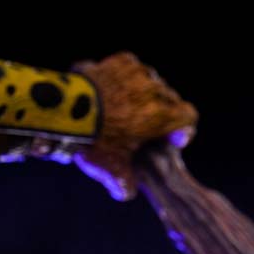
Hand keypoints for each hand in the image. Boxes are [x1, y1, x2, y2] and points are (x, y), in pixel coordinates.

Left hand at [72, 51, 197, 200]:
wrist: (65, 114)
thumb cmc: (95, 142)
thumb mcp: (111, 169)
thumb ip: (125, 183)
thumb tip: (127, 192)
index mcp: (160, 115)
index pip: (188, 117)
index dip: (184, 130)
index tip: (172, 140)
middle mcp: (154, 88)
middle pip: (170, 99)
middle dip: (162, 114)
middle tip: (145, 129)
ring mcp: (137, 71)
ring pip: (151, 82)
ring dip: (144, 95)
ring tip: (125, 110)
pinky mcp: (119, 61)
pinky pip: (130, 69)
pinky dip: (124, 80)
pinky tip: (111, 92)